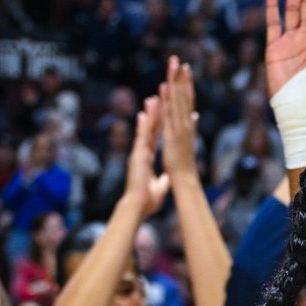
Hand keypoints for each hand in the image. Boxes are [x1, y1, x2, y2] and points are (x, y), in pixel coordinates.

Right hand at [126, 97, 170, 217]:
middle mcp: (141, 153)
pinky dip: (144, 127)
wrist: (138, 207)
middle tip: (156, 98)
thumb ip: (163, 180)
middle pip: (149, 130)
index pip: (154, 139)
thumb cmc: (147, 201)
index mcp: (147, 159)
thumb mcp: (159, 187)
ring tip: (153, 99)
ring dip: (149, 115)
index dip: (158, 126)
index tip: (161, 113)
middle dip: (153, 115)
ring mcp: (138, 153)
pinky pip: (142, 138)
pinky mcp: (137, 156)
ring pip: (145, 130)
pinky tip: (144, 114)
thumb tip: (168, 178)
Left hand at [160, 56, 199, 182]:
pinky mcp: (172, 134)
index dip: (186, 85)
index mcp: (187, 125)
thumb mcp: (188, 143)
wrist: (185, 181)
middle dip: (182, 78)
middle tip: (180, 60)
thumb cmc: (185, 166)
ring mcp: (180, 128)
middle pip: (184, 97)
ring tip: (175, 65)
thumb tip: (195, 116)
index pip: (187, 101)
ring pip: (178, 101)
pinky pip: (169, 113)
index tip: (185, 70)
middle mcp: (185, 124)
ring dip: (176, 82)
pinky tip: (166, 85)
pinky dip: (168, 99)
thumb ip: (191, 127)